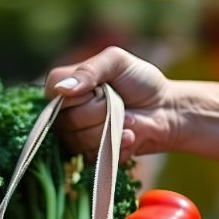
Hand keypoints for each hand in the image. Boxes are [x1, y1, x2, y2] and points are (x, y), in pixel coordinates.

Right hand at [44, 47, 176, 161]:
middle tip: (119, 101)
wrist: (165, 109)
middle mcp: (63, 113)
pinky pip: (94, 156)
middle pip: (68, 120)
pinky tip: (130, 135)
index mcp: (64, 86)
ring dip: (111, 128)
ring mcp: (75, 137)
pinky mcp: (91, 156)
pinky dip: (118, 145)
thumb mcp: (117, 62)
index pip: (54, 91)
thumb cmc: (139, 80)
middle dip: (101, 110)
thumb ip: (90, 70)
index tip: (101, 87)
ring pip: (80, 140)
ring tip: (126, 118)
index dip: (80, 93)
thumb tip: (62, 89)